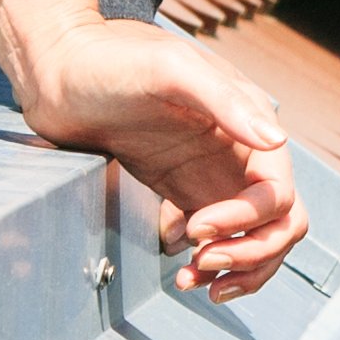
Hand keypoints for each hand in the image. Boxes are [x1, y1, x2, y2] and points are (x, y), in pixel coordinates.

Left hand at [0, 0, 310, 299]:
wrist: (60, 70)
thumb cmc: (113, 60)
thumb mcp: (171, 71)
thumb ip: (226, 102)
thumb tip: (276, 140)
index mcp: (248, 124)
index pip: (277, 193)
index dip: (248, 220)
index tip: (197, 228)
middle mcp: (239, 153)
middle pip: (279, 224)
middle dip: (250, 254)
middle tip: (201, 265)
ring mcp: (212, 175)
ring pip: (254, 238)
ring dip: (236, 268)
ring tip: (191, 280)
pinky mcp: (183, 191)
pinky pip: (215, 238)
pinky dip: (207, 262)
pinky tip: (176, 261)